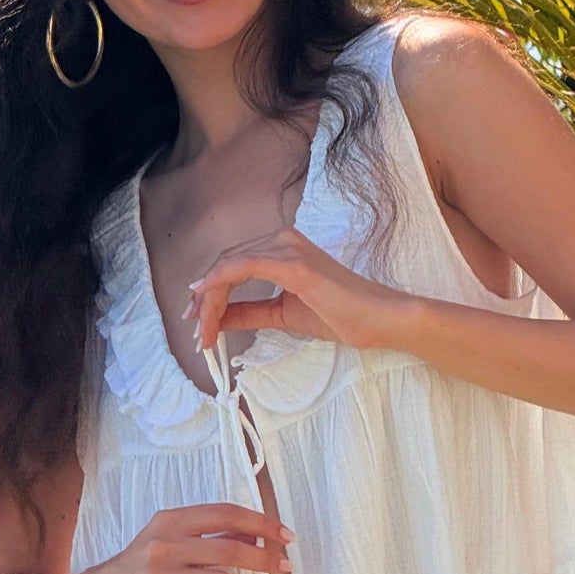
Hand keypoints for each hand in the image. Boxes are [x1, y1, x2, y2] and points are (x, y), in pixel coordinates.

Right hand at [99, 503, 294, 573]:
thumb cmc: (143, 565)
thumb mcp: (171, 539)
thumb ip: (210, 535)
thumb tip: (257, 533)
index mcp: (170, 521)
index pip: (225, 514)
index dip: (261, 523)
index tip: (286, 535)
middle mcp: (163, 545)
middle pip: (229, 550)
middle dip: (264, 559)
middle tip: (283, 568)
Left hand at [182, 226, 412, 352]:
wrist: (379, 320)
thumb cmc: (341, 316)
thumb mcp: (282, 316)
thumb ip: (249, 313)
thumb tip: (216, 318)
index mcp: (281, 249)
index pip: (233, 267)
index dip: (208, 293)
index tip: (198, 323)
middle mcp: (281, 240)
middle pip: (226, 265)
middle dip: (203, 300)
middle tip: (195, 333)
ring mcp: (287, 248)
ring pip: (229, 268)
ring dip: (208, 301)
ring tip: (202, 332)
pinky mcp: (293, 263)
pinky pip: (243, 267)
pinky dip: (219, 285)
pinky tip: (206, 304)